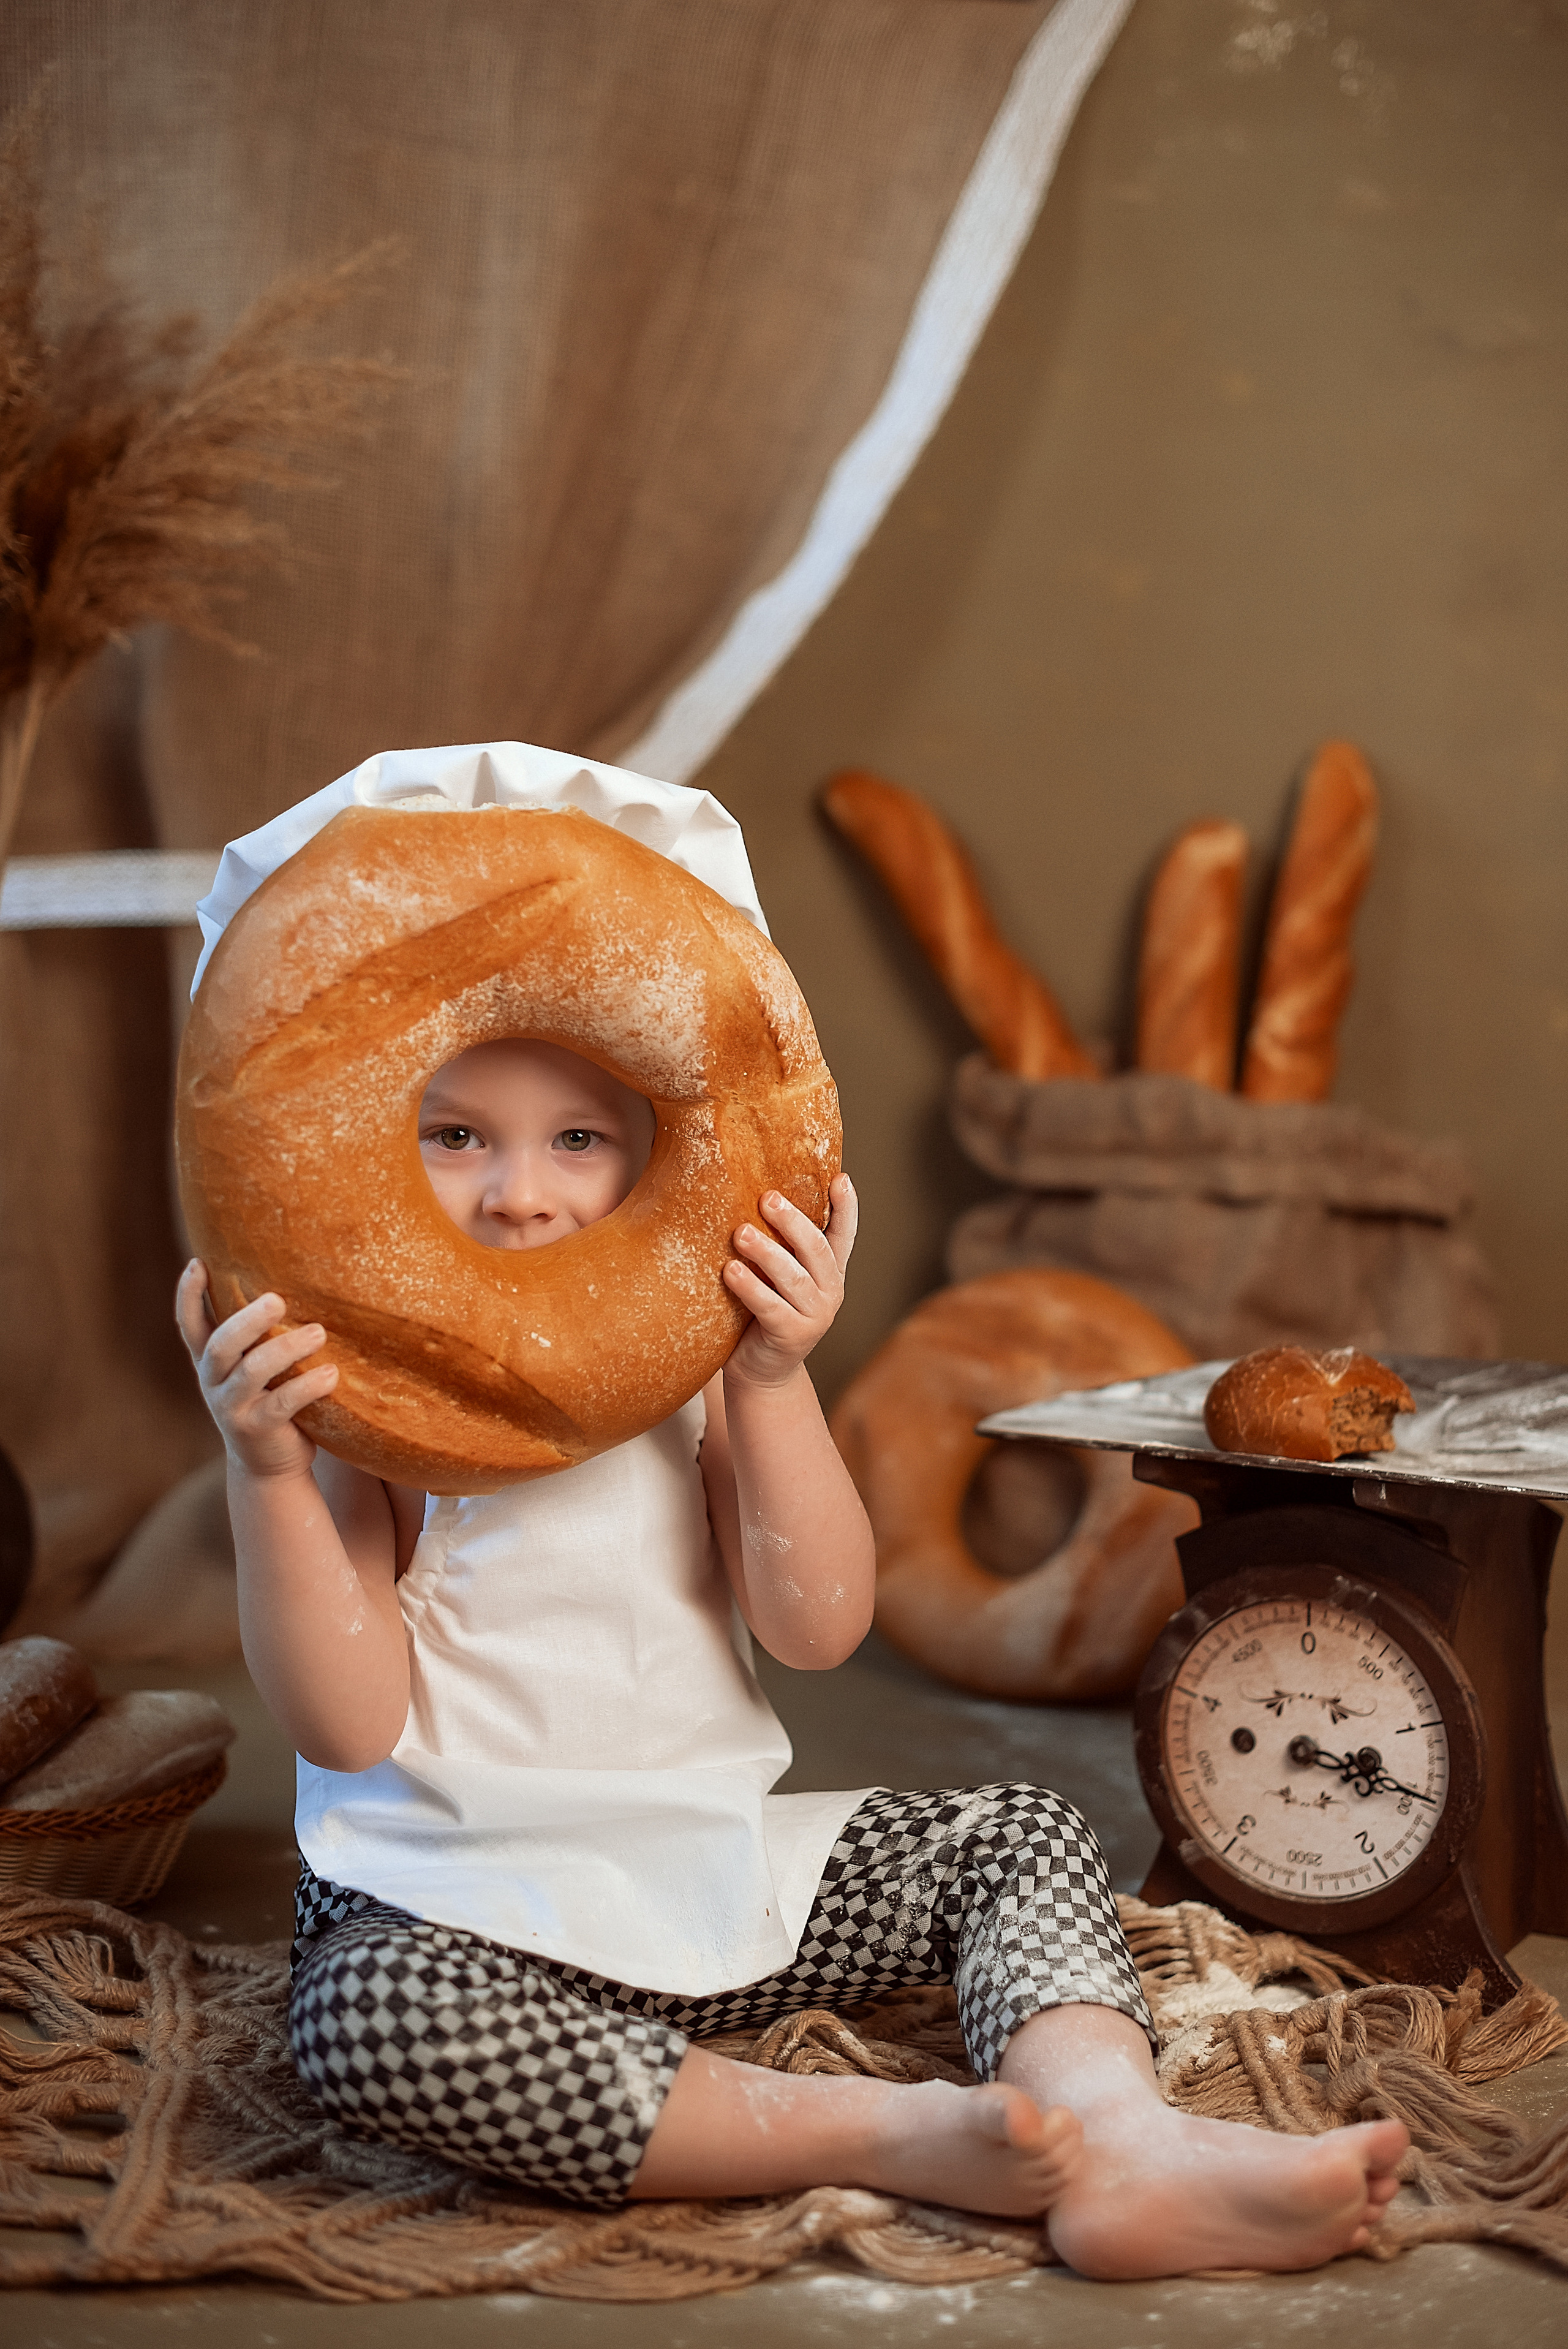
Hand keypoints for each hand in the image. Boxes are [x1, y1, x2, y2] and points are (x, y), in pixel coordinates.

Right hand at [175, 1260, 338, 1480]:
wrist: (269, 1465)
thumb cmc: (268, 1400)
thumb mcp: (253, 1370)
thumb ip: (257, 1339)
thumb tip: (288, 1286)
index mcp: (210, 1362)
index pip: (189, 1325)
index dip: (188, 1295)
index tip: (197, 1262)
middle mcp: (213, 1382)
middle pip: (221, 1344)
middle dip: (248, 1320)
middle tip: (278, 1300)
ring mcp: (231, 1407)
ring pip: (252, 1370)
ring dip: (287, 1348)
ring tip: (319, 1332)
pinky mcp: (257, 1428)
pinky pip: (282, 1403)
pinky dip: (308, 1385)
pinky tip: (331, 1374)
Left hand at [723, 1173, 856, 1390]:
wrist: (761, 1370)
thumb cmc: (764, 1312)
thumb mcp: (779, 1277)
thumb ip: (780, 1246)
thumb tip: (753, 1193)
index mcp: (830, 1270)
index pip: (843, 1233)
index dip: (846, 1206)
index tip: (841, 1178)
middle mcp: (830, 1290)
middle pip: (816, 1248)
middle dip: (793, 1221)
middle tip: (767, 1198)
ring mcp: (815, 1315)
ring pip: (793, 1276)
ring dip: (766, 1252)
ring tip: (740, 1233)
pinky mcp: (792, 1336)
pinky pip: (770, 1307)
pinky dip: (749, 1287)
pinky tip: (729, 1271)